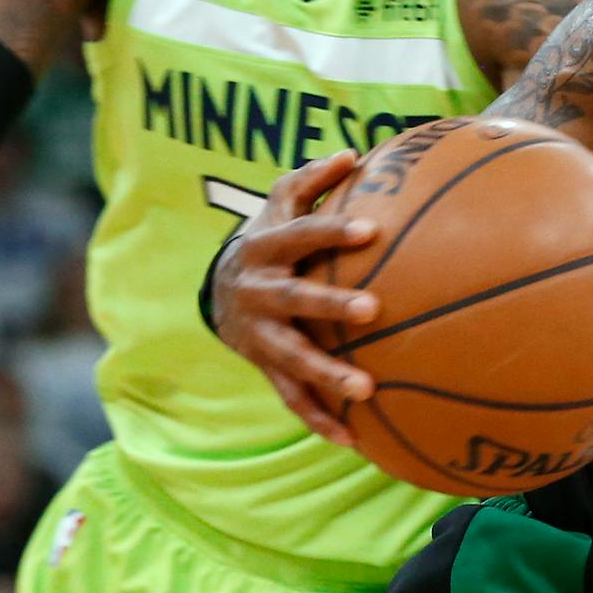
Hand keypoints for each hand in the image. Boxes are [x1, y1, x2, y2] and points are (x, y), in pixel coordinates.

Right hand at [208, 152, 382, 446]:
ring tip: (367, 388)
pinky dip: (319, 419)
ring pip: (292, 357)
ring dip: (327, 374)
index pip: (300, 235)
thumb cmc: (269, 239)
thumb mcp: (279, 203)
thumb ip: (312, 180)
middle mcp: (259, 292)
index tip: (370, 230)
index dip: (331, 232)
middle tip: (373, 309)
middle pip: (294, 299)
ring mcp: (260, 334)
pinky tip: (353, 438)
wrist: (219, 289)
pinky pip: (291, 397)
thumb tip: (354, 154)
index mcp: (265, 247)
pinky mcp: (265, 367)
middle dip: (330, 305)